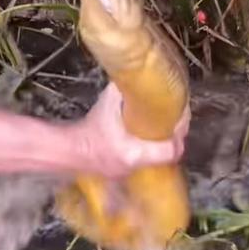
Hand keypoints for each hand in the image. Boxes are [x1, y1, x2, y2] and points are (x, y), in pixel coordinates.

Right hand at [72, 82, 189, 177]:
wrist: (68, 150)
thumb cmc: (89, 128)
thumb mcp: (107, 103)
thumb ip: (123, 90)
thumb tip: (136, 74)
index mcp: (134, 152)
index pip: (171, 150)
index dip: (180, 134)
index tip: (180, 119)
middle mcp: (135, 167)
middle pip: (167, 156)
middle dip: (172, 139)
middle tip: (173, 123)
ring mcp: (130, 174)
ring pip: (156, 162)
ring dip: (160, 147)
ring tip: (161, 131)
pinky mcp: (122, 175)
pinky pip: (143, 165)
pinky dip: (147, 153)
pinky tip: (144, 142)